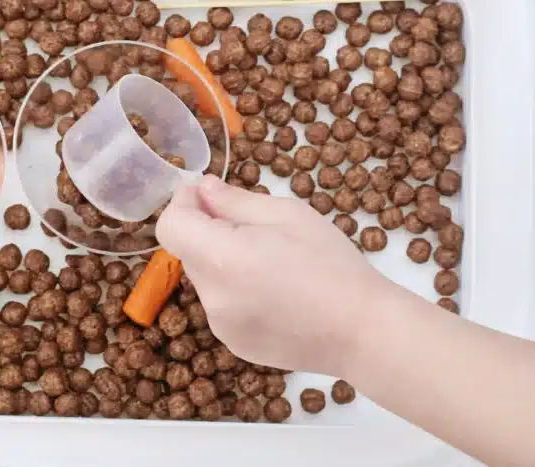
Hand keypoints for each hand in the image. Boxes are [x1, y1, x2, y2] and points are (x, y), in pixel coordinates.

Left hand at [155, 175, 391, 376]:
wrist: (364, 332)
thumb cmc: (333, 264)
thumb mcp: (287, 214)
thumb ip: (234, 201)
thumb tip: (201, 190)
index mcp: (223, 259)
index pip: (170, 227)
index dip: (182, 204)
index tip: (205, 196)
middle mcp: (213, 297)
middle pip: (188, 252)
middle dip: (207, 232)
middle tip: (251, 227)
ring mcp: (221, 326)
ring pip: (206, 279)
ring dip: (222, 262)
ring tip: (270, 262)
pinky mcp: (234, 344)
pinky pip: (221, 306)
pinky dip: (235, 291)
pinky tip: (274, 292)